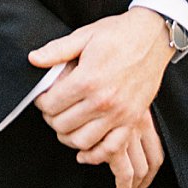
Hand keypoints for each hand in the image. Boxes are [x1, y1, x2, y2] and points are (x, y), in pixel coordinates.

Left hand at [30, 10, 175, 187]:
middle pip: (62, 125)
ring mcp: (120, 113)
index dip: (42, 101)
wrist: (155, 35)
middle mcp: (103, 100)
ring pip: (81, 141)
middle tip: (55, 108)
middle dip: (52, 117)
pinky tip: (85, 148)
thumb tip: (32, 60)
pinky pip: (110, 148)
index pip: (50, 105)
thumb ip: (57, 50)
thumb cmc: (120, 33)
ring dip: (68, 135)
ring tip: (68, 122)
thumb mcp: (86, 35)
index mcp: (88, 79)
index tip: (45, 96)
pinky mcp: (133, 119)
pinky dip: (94, 154)